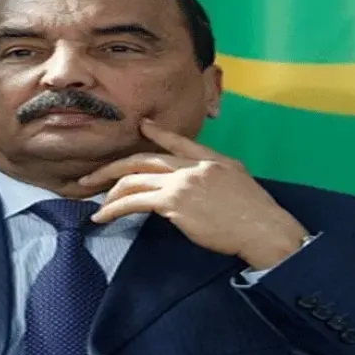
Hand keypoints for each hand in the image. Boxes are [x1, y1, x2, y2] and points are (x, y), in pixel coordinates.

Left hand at [80, 119, 308, 269]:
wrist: (263, 228)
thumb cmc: (257, 215)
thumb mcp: (239, 182)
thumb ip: (216, 175)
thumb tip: (198, 184)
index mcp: (211, 159)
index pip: (179, 142)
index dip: (158, 133)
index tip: (143, 126)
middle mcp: (193, 166)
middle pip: (143, 159)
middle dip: (113, 168)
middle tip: (91, 177)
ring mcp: (181, 182)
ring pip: (134, 179)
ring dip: (110, 192)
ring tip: (96, 205)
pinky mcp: (173, 203)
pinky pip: (134, 201)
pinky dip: (114, 209)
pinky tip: (103, 217)